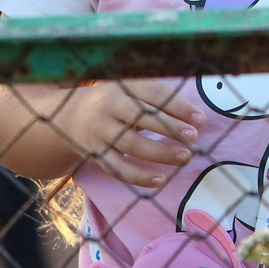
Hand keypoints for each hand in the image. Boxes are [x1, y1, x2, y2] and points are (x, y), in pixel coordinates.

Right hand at [45, 79, 201, 191]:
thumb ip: (157, 101)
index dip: (178, 106)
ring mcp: (100, 132)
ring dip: (160, 153)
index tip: (200, 119)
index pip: (153, 94)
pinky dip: (139, 176)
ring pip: (132, 144)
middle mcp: (108, 107)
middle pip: (141, 117)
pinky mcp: (95, 154)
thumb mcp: (129, 92)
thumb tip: (196, 119)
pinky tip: (160, 179)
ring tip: (185, 157)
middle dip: (169, 128)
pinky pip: (118, 168)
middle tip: (194, 138)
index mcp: (122, 88)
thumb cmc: (113, 104)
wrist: (68, 117)